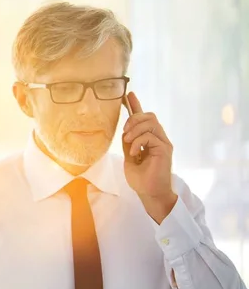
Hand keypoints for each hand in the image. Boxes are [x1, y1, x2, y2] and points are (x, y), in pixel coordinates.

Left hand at [122, 92, 177, 223]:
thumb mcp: (129, 156)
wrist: (149, 193)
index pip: (144, 118)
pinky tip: (135, 153)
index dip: (136, 105)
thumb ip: (129, 142)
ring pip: (150, 122)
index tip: (128, 95)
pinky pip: (150, 136)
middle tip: (125, 133)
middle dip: (133, 119)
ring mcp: (163, 143)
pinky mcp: (165, 149)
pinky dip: (138, 142)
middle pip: (149, 116)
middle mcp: (159, 138)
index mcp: (149, 139)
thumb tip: (124, 130)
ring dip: (135, 130)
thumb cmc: (140, 178)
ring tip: (128, 143)